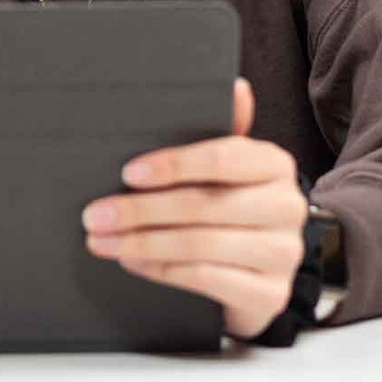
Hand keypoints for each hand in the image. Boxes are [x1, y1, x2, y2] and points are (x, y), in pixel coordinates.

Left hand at [83, 80, 308, 339]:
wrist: (256, 274)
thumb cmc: (230, 209)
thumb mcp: (225, 170)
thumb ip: (222, 131)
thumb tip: (235, 87)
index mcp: (275, 164)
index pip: (224, 156)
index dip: (174, 164)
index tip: (128, 173)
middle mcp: (286, 206)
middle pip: (204, 204)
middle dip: (140, 211)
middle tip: (96, 215)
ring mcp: (282, 253)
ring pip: (200, 245)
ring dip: (142, 243)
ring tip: (102, 241)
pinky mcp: (269, 294)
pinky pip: (205, 279)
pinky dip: (160, 270)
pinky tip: (132, 261)